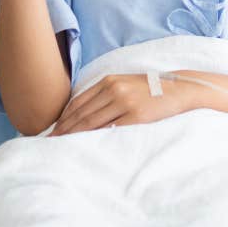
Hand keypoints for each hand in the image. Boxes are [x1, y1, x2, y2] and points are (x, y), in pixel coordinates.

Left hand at [48, 73, 192, 135]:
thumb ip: (105, 92)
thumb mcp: (125, 83)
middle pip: (81, 114)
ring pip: (92, 122)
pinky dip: (95, 138)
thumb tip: (82, 111)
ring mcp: (125, 102)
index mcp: (109, 81)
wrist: (178, 88)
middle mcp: (114, 90)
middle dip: (63, 129)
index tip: (53, 130)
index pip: (78, 102)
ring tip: (62, 145)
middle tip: (49, 141)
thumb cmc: (150, 89)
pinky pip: (110, 130)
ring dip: (74, 135)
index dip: (63, 118)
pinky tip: (86, 145)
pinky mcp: (137, 116)